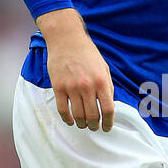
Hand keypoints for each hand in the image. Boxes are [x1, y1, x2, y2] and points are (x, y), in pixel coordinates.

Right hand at [36, 8, 114, 130]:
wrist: (67, 39)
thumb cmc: (87, 53)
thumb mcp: (104, 68)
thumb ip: (107, 87)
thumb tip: (108, 105)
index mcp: (101, 81)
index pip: (108, 109)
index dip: (108, 123)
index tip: (107, 127)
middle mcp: (87, 86)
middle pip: (92, 116)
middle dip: (95, 125)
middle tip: (95, 127)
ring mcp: (71, 87)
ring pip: (78, 115)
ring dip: (81, 124)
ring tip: (83, 125)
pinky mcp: (58, 87)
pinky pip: (62, 109)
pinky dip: (67, 119)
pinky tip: (70, 121)